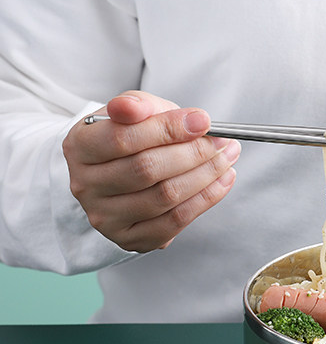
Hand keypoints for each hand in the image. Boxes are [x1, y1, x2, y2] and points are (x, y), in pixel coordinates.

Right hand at [63, 90, 240, 251]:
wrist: (118, 175)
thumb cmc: (129, 138)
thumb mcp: (132, 112)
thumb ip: (139, 105)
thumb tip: (148, 110)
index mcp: (78, 147)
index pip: (123, 138)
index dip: (167, 129)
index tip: (203, 121)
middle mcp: (85, 185)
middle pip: (147, 169)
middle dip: (194, 153)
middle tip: (222, 142)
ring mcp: (105, 216)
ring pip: (165, 196)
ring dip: (206, 176)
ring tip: (228, 159)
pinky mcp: (130, 239)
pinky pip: (175, 221)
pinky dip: (206, 199)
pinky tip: (222, 181)